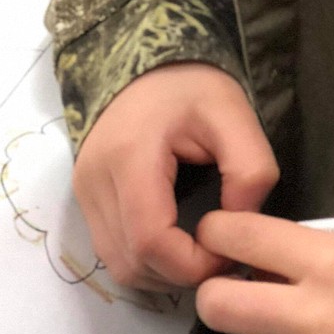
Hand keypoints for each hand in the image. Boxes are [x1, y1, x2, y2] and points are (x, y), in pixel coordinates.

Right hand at [72, 62, 278, 290]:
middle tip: (220, 256)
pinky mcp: (86, 198)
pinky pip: (112, 249)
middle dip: (179, 273)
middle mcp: (94, 182)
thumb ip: (249, 170)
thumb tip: (241, 224)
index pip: (150, 240)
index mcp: (129, 157)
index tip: (228, 252)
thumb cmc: (190, 84)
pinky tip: (177, 243)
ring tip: (201, 252)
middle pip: (131, 262)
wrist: (144, 60)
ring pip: (118, 264)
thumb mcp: (233, 114)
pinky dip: (145, 259)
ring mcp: (84, 193)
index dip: (191, 262)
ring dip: (161, 272)